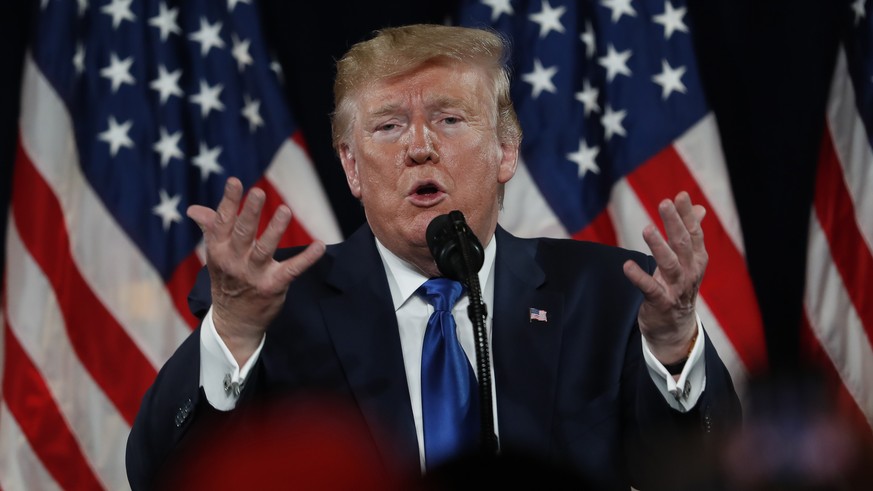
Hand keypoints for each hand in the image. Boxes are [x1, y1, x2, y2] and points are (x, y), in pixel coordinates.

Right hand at [187, 177, 325, 364]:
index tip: (235, 181)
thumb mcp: (216, 255)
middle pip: (242, 233)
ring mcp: (253, 275)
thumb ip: (211, 228)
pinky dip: (307, 258)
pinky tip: (320, 246)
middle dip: (250, 212)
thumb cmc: (228, 280)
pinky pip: (292, 270)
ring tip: (285, 210)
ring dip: (275, 230)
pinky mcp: (273, 286)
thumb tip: (193, 209)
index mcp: (218, 250)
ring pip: (264, 249)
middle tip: (258, 192)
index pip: (222, 222)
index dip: (228, 201)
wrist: (234, 321)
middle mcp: (234, 261)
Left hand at [622, 191, 706, 363]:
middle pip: (683, 244)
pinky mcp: (661, 302)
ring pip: (669, 264)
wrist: (676, 328)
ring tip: (647, 229)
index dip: (687, 215)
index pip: (694, 233)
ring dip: (659, 246)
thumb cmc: (678, 287)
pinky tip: (627, 266)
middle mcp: (690, 272)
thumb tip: (700, 208)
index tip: (679, 195)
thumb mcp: (687, 261)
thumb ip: (690, 234)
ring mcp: (676, 288)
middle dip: (674, 223)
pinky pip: (650, 288)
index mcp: (697, 260)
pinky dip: (639, 277)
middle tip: (664, 203)